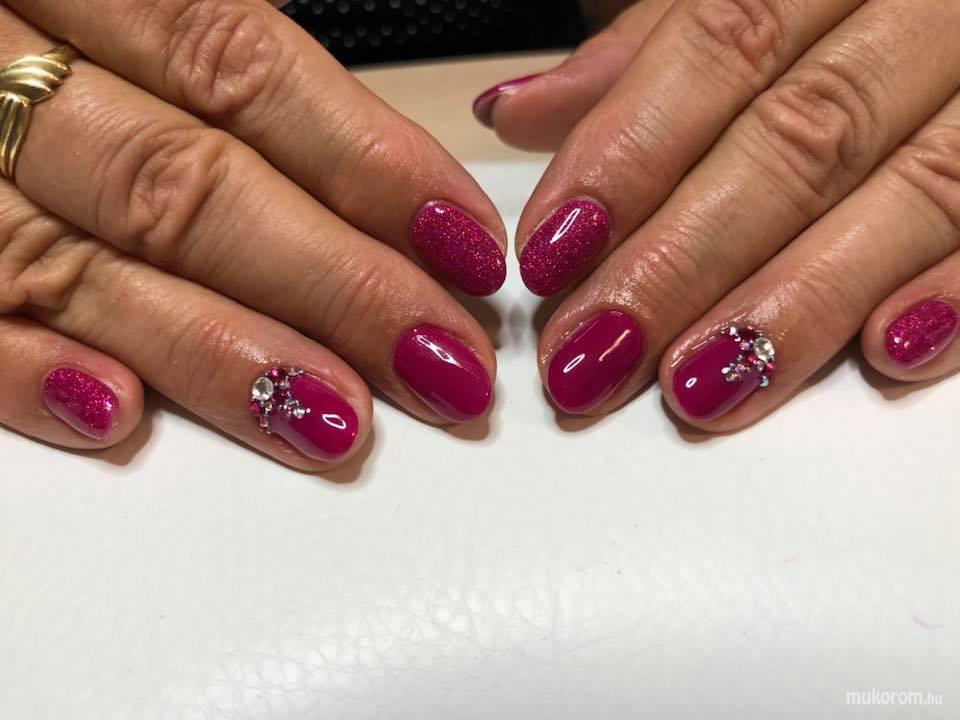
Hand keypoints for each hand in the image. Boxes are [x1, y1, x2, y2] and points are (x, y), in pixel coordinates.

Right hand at [0, 1, 506, 469]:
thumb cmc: (14, 11)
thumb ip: (201, 71)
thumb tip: (367, 189)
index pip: (242, 66)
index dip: (367, 161)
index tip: (463, 247)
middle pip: (187, 181)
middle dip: (332, 283)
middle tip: (441, 364)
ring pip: (80, 261)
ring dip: (217, 348)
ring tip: (334, 421)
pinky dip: (15, 366)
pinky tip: (113, 417)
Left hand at [477, 0, 959, 426]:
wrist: (959, 0)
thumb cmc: (848, 0)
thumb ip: (641, 56)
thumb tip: (515, 114)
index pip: (721, 44)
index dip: (629, 150)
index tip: (552, 251)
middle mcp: (925, 6)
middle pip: (798, 136)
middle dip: (684, 256)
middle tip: (598, 352)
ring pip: (913, 188)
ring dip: (799, 298)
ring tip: (700, 385)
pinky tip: (888, 353)